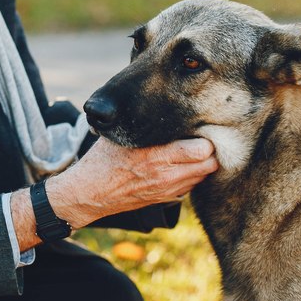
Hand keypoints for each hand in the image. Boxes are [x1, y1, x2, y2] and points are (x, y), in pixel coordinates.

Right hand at [46, 136, 218, 228]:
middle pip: (209, 163)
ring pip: (203, 176)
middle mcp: (167, 175)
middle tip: (201, 138)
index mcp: (158, 155)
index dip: (206, 137)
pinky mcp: (165, 199)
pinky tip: (180, 166)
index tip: (199, 128)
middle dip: (209, 150)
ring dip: (202, 164)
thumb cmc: (104, 158)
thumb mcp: (122, 135)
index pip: (202, 149)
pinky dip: (192, 176)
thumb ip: (145, 124)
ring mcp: (168, 190)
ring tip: (192, 151)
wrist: (90, 192)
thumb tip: (162, 102)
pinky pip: (191, 186)